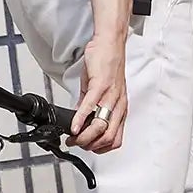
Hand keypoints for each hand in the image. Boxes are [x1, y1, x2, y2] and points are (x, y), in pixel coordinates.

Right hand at [71, 34, 127, 151]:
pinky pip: (90, 107)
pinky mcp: (100, 85)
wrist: (109, 43)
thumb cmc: (106, 64)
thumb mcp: (99, 90)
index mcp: (120, 108)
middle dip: (90, 146)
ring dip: (84, 137)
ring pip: (101, 126)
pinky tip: (73, 126)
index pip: (116, 139)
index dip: (100, 148)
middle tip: (77, 144)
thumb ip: (90, 107)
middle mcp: (118, 105)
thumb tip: (79, 121)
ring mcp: (111, 96)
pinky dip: (80, 120)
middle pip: (108, 137)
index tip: (87, 147)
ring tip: (72, 138)